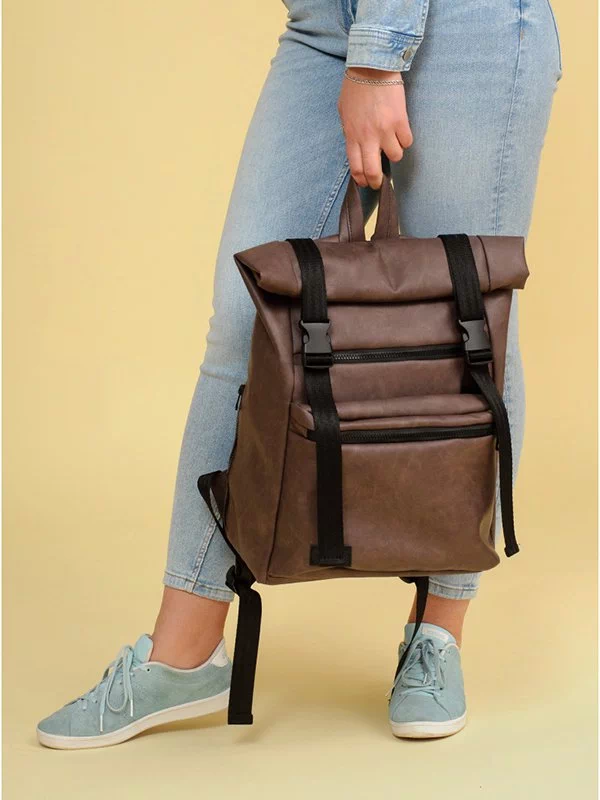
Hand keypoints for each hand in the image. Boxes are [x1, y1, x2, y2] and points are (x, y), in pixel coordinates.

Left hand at [338, 67, 412, 189]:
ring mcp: (385, 130)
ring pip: (395, 157)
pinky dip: (405, 140)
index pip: (356, 167)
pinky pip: (407, 141)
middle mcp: (368, 137)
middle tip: (380, 182)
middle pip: (373, 171)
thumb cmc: (355, 88)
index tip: (365, 182)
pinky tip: (401, 132)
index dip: (362, 180)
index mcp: (352, 135)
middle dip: (377, 181)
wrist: (372, 67)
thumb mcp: (344, 113)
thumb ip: (349, 132)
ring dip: (394, 154)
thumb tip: (356, 146)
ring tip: (392, 144)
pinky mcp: (400, 121)